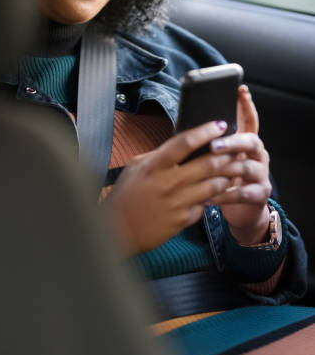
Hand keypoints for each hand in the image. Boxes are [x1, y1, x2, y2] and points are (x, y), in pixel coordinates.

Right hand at [104, 120, 235, 254]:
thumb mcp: (136, 167)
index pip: (185, 143)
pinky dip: (213, 198)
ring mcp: (177, 203)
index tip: (220, 124)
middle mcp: (168, 182)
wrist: (118, 229)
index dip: (205, 132)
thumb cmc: (126, 194)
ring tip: (232, 170)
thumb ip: (158, 155)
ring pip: (213, 185)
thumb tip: (181, 146)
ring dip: (226, 176)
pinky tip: (217, 193)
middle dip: (226, 155)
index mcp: (155, 165)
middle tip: (235, 149)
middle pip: (207, 164)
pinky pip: (205, 205)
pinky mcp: (183, 220)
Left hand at [209, 85, 271, 244]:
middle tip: (214, 145)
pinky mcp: (259, 194)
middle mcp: (257, 154)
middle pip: (251, 141)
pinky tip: (209, 197)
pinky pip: (244, 193)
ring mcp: (261, 174)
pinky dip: (225, 195)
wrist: (240, 210)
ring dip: (227, 169)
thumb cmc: (221, 177)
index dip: (246, 105)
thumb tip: (186, 127)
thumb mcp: (217, 158)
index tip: (240, 91)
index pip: (249, 119)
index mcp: (246, 141)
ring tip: (208, 171)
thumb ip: (209, 143)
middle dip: (233, 141)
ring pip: (247, 167)